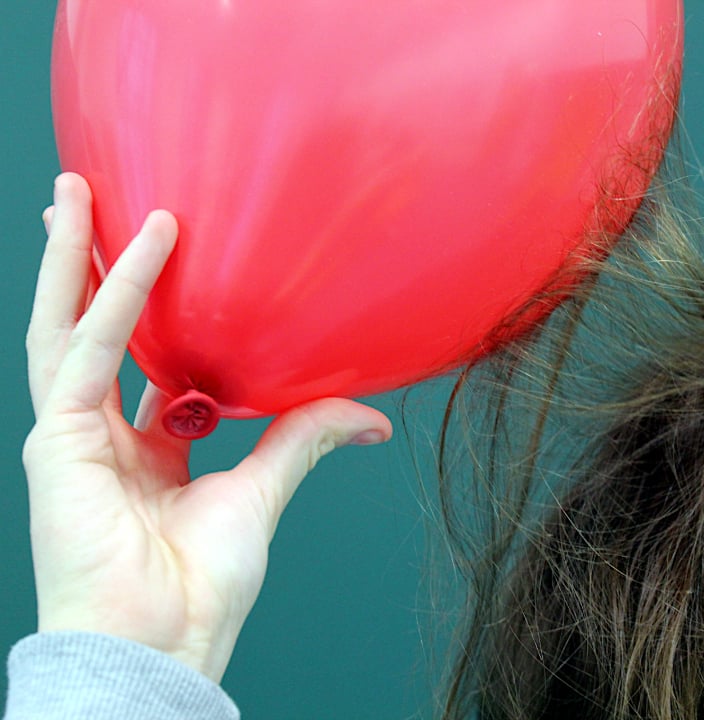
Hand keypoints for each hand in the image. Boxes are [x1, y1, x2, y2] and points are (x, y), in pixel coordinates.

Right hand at [22, 173, 391, 681]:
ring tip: (79, 188)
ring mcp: (70, 433)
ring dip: (74, 255)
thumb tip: (371, 416)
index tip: (173, 254)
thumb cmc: (200, 586)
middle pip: (86, 328)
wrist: (167, 643)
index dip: (148, 306)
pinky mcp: (56, 439)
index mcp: (140, 448)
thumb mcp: (264, 488)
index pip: (137, 359)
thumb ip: (302, 436)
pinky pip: (88, 349)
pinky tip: (147, 243)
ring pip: (64, 323)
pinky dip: (118, 295)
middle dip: (86, 263)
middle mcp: (98, 433)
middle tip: (94, 195)